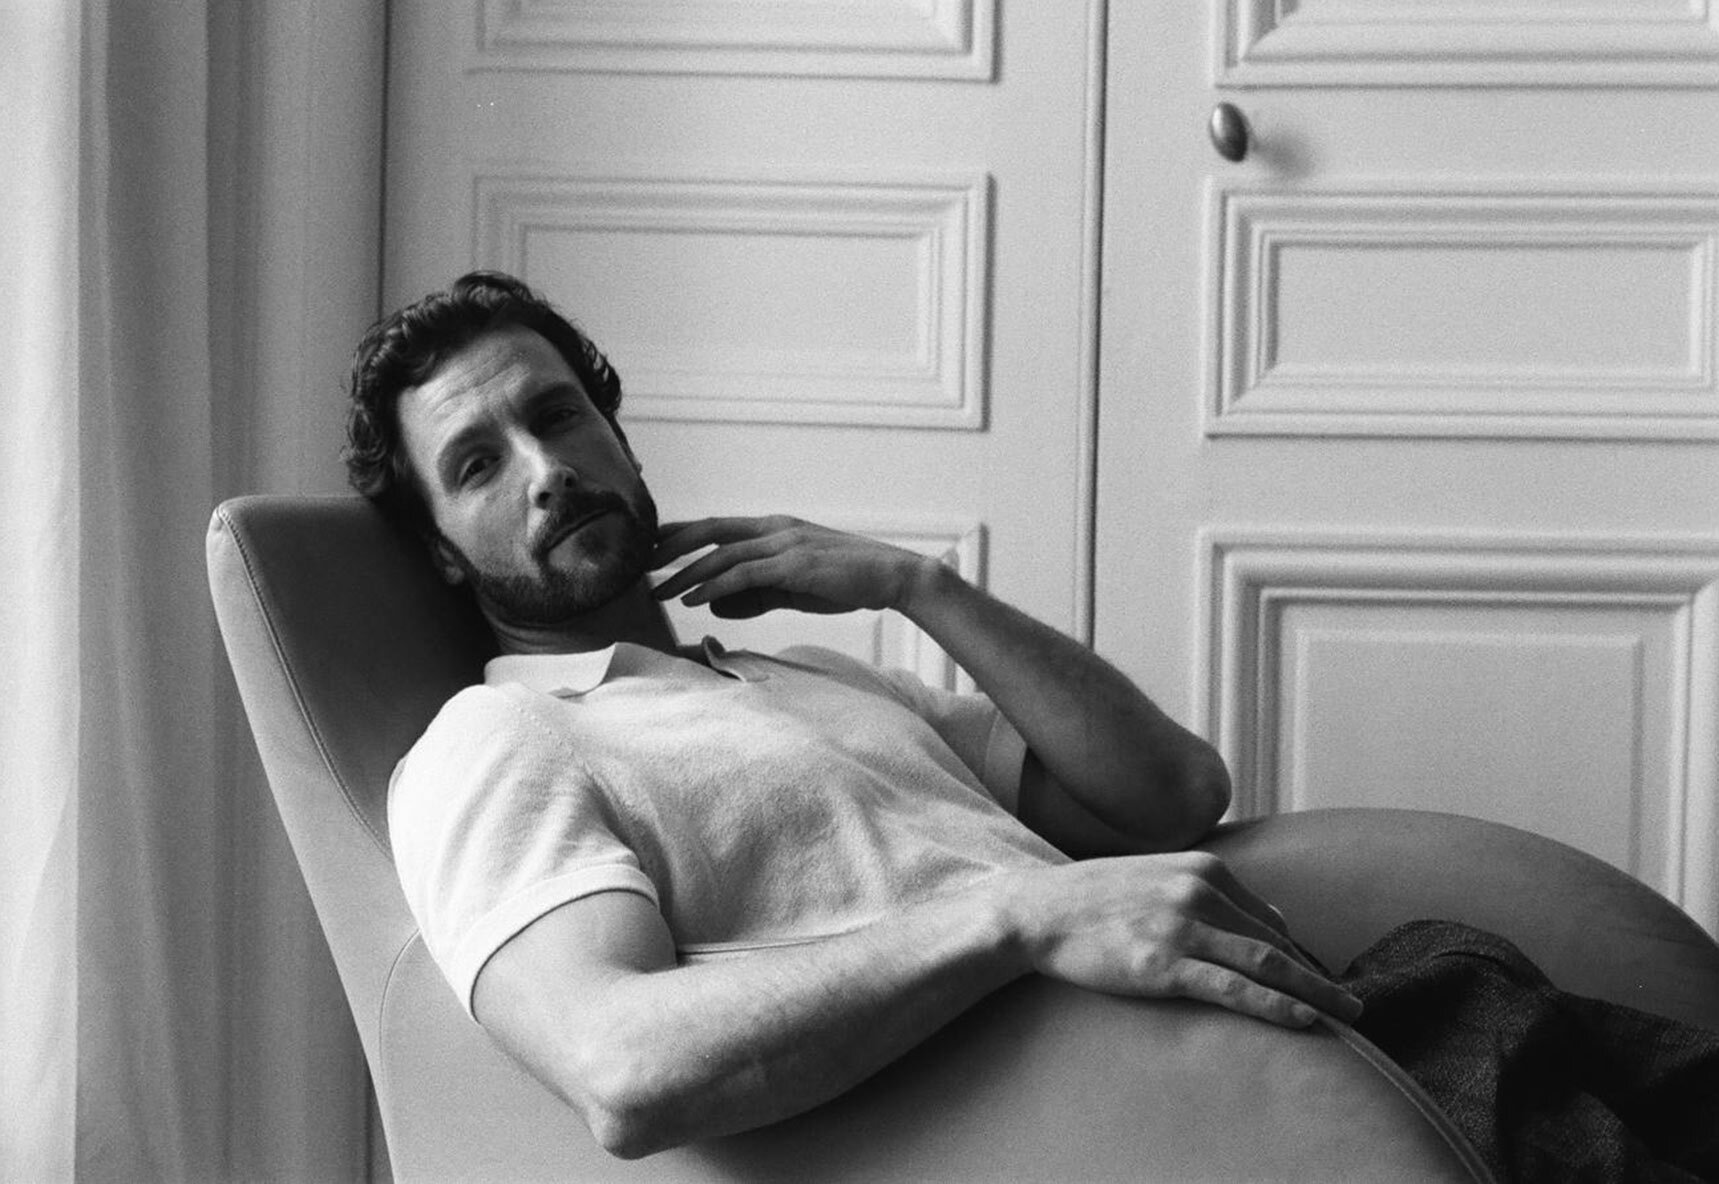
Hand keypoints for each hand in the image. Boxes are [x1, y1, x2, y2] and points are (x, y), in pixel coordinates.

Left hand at [651, 516, 938, 619]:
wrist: (893, 576)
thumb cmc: (846, 581)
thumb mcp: (793, 588)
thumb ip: (754, 595)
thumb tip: (713, 605)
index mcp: (774, 528)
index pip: (717, 526)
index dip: (680, 535)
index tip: (651, 549)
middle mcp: (774, 529)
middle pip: (710, 530)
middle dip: (671, 547)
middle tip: (641, 565)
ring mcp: (785, 544)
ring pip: (722, 554)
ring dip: (686, 573)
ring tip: (659, 591)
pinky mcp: (795, 565)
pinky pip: (745, 574)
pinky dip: (715, 584)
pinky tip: (694, 598)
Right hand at [1007, 852, 1362, 1028]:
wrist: (1039, 910)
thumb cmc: (1094, 898)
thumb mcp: (1157, 878)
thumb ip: (1207, 893)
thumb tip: (1269, 920)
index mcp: (1201, 868)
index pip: (1265, 917)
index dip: (1295, 953)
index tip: (1315, 980)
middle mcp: (1200, 891)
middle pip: (1274, 940)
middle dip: (1315, 974)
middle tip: (1351, 1004)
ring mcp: (1183, 927)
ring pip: (1267, 962)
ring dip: (1315, 990)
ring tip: (1348, 1014)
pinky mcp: (1165, 964)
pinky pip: (1234, 988)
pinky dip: (1277, 1004)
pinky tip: (1306, 1019)